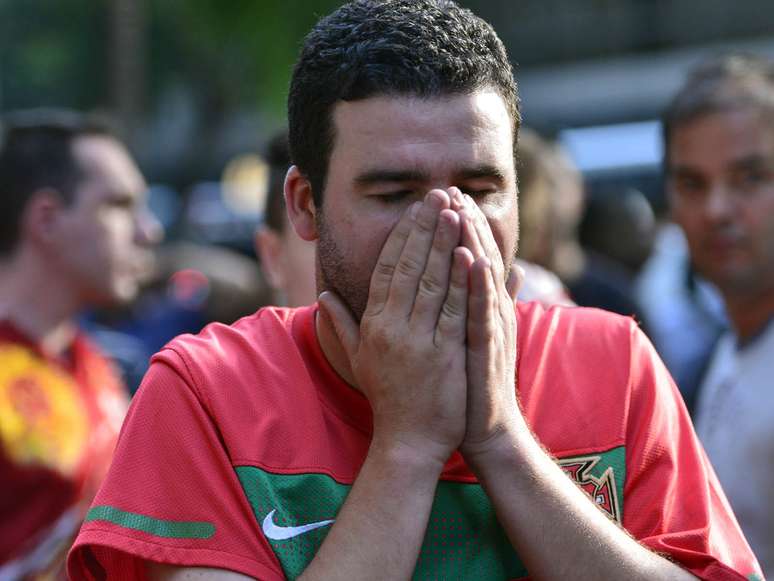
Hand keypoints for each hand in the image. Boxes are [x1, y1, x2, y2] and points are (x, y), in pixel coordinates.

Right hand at [319, 190, 472, 466]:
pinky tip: (472, 254)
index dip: (402, 235)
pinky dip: (464, 281)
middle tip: (437, 194)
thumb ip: (341, 324)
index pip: (387, 268)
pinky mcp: (444, 354)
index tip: (415, 209)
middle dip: (425, 227)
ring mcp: (418, 340)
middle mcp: (392, 327)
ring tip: (456, 209)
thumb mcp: (357, 358)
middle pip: (410, 266)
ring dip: (445, 243)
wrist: (409, 441)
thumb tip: (321, 296)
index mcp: (374, 324)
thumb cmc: (386, 397)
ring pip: (433, 281)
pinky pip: (455, 310)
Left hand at [452, 190, 523, 463]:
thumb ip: (478, 306)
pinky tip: (471, 258)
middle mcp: (488, 311)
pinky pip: (483, 311)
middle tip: (449, 189)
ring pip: (481, 277)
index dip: (456, 228)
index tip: (440, 198)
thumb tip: (498, 276)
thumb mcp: (471, 338)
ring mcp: (490, 328)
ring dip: (473, 241)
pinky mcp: (488, 348)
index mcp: (478, 308)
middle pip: (476, 258)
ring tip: (461, 209)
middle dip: (463, 223)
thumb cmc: (470, 383)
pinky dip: (479, 284)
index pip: (467, 258)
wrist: (486, 428)